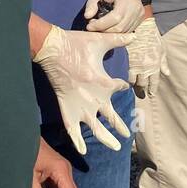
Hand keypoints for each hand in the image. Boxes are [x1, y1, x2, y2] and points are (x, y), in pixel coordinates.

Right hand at [34, 25, 133, 154]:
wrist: (52, 49)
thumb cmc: (77, 44)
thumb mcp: (100, 41)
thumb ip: (119, 40)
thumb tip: (134, 35)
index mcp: (105, 83)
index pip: (119, 87)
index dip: (121, 86)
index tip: (122, 85)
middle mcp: (95, 99)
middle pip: (112, 117)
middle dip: (120, 126)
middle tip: (127, 134)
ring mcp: (81, 106)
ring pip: (96, 129)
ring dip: (107, 139)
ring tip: (115, 147)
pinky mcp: (67, 109)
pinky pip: (73, 130)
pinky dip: (78, 141)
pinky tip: (83, 151)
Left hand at [84, 0, 143, 32]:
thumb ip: (92, 3)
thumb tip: (87, 17)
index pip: (115, 18)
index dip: (101, 25)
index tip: (89, 26)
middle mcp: (137, 8)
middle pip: (120, 27)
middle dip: (104, 31)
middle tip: (93, 27)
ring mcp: (140, 14)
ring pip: (124, 32)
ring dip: (110, 33)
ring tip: (100, 26)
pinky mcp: (140, 18)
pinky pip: (127, 30)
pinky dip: (117, 32)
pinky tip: (109, 26)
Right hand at [128, 16, 162, 95]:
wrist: (140, 27)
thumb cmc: (153, 37)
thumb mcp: (162, 50)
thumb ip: (164, 63)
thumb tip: (167, 74)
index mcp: (155, 66)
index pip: (153, 83)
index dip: (152, 90)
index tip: (151, 95)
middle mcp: (144, 68)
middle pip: (142, 84)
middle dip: (142, 91)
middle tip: (142, 94)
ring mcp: (134, 65)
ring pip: (132, 81)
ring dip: (133, 85)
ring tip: (133, 87)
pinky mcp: (125, 61)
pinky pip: (125, 73)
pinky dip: (126, 77)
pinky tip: (125, 79)